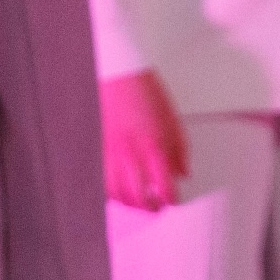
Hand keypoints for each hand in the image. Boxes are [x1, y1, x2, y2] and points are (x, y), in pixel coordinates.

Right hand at [99, 69, 187, 210]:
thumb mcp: (172, 119)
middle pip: (139, 198)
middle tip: (156, 206)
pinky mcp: (98, 147)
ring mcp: (111, 152)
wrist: (117, 71)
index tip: (172, 200)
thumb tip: (181, 172)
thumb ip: (179, 150)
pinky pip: (101, 178)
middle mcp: (131, 153)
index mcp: (154, 146)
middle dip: (150, 207)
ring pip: (117, 192)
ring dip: (129, 203)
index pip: (164, 189)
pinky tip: (117, 189)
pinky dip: (110, 189)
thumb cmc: (144, 89)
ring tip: (137, 202)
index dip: (170, 200)